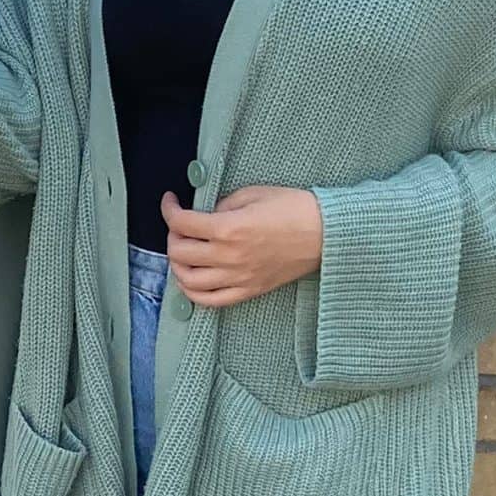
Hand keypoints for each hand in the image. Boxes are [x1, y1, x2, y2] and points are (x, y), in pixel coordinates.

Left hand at [159, 185, 322, 308]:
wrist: (326, 233)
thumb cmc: (293, 208)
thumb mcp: (252, 195)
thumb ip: (222, 205)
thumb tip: (204, 214)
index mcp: (228, 229)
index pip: (181, 222)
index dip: (169, 209)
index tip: (171, 201)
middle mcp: (229, 257)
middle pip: (178, 252)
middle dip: (172, 235)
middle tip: (180, 226)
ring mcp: (239, 277)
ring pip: (189, 281)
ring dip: (177, 265)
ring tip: (183, 252)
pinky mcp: (250, 290)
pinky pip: (211, 301)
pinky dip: (193, 292)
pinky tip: (192, 278)